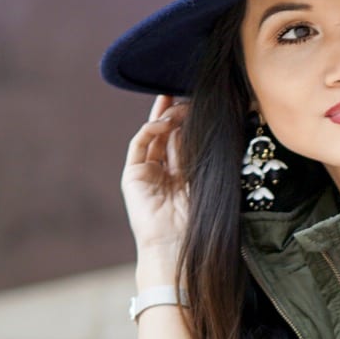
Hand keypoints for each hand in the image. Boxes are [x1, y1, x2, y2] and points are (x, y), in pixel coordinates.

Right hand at [122, 93, 190, 268]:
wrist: (176, 246)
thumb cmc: (198, 222)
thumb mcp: (204, 182)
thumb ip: (200, 156)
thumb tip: (207, 126)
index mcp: (182, 177)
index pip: (184, 142)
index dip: (190, 122)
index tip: (201, 103)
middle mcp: (163, 174)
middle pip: (167, 134)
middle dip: (175, 112)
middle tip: (184, 93)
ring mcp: (146, 174)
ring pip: (153, 135)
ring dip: (164, 117)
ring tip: (177, 103)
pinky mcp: (132, 175)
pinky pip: (139, 144)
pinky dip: (150, 130)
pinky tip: (163, 122)